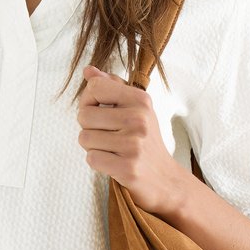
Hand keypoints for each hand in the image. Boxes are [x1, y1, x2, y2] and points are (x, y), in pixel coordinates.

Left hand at [77, 65, 186, 215]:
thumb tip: (88, 70)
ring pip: (84, 138)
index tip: (99, 111)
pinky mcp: (128, 167)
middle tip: (106, 135)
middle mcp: (139, 119)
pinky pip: (92, 159)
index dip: (88, 100)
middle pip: (84, 115)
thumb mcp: (135, 108)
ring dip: (92, 147)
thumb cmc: (145, 141)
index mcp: (141, 100)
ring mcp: (134, 144)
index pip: (95, 87)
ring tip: (112, 149)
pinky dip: (98, 162)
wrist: (165, 179)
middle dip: (88, 127)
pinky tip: (113, 162)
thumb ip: (111, 87)